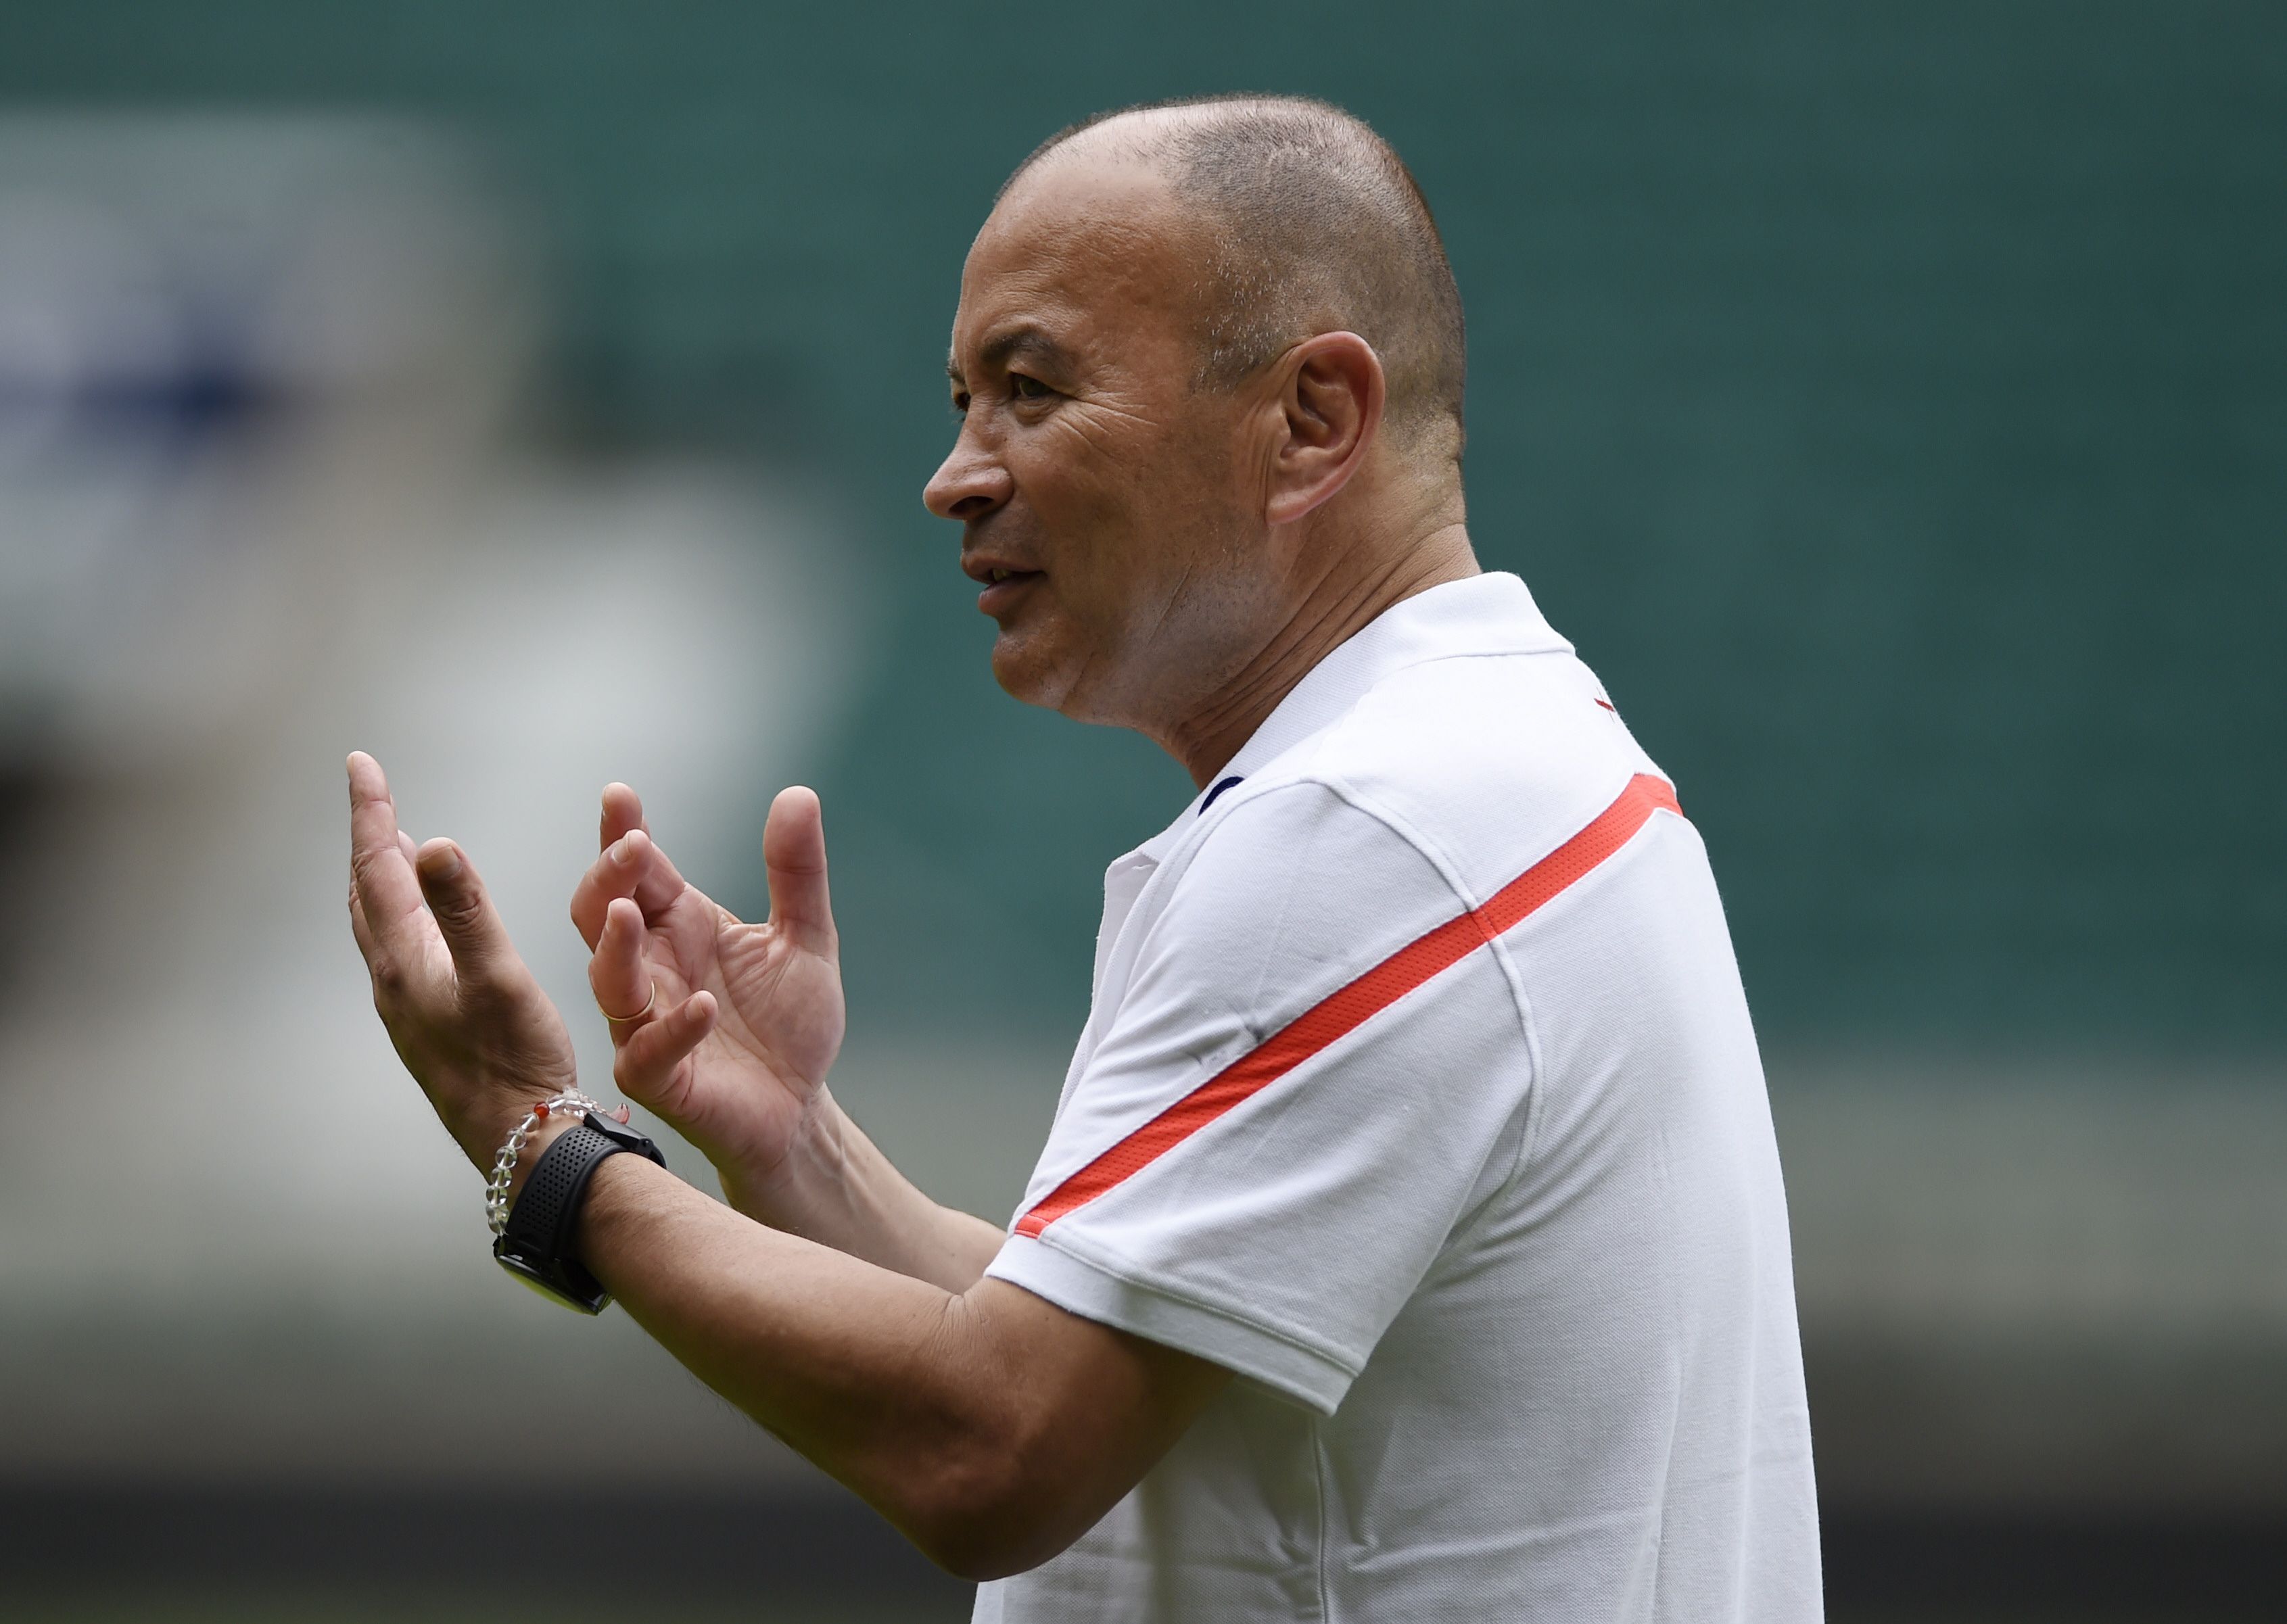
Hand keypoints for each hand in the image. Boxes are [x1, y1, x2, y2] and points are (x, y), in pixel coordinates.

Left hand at [347, 752, 578, 1170]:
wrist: (521, 1145)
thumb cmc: (514, 1062)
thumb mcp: (497, 977)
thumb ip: (465, 909)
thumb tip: (434, 844)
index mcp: (404, 961)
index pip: (377, 869)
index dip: (371, 813)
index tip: (361, 765)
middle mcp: (394, 982)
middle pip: (366, 894)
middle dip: (369, 841)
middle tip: (373, 796)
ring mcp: (408, 1008)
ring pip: (379, 927)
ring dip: (381, 881)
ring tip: (392, 851)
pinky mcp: (429, 1028)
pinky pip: (400, 954)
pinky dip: (403, 919)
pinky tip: (425, 930)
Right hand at [569, 782, 846, 1212]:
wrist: (801, 1107)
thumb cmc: (789, 1023)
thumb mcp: (806, 937)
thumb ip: (797, 872)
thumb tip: (797, 794)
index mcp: (678, 926)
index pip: (638, 872)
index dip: (623, 833)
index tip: (619, 794)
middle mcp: (652, 969)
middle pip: (601, 916)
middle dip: (606, 879)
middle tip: (628, 846)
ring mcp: (646, 1024)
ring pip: (608, 982)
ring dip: (616, 947)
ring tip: (630, 914)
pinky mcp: (658, 1079)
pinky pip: (650, 1052)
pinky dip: (673, 1028)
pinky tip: (703, 1004)